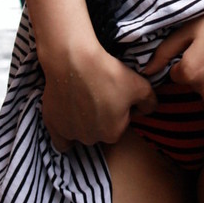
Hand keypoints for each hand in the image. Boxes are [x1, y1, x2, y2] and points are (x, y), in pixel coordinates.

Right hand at [40, 41, 155, 152]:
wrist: (73, 60)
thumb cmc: (108, 73)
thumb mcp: (141, 85)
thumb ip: (150, 103)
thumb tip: (148, 110)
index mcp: (113, 133)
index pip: (121, 124)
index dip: (120, 109)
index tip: (115, 93)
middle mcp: (91, 138)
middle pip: (100, 130)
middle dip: (102, 117)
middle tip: (99, 94)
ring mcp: (70, 133)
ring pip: (82, 133)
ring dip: (84, 123)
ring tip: (83, 100)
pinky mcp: (53, 125)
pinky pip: (61, 141)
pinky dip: (65, 135)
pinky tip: (69, 122)